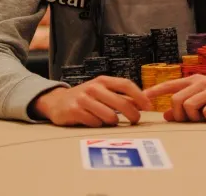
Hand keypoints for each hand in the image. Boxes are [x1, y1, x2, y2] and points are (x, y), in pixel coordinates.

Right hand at [31, 75, 152, 126]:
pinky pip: (95, 123)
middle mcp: (94, 87)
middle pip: (121, 102)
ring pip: (109, 116)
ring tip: (109, 120)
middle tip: (136, 120)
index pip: (126, 84)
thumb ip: (121, 96)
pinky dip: (98, 125)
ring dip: (113, 122)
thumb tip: (143, 101)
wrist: (57, 101)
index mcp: (103, 81)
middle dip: (132, 114)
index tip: (148, 106)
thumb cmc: (86, 97)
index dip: (139, 96)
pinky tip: (93, 121)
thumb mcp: (102, 91)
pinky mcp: (75, 111)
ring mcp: (83, 98)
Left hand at [144, 75, 205, 122]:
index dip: (154, 91)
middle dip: (180, 115)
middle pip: (176, 100)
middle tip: (193, 120)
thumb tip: (167, 116)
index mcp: (194, 81)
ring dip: (196, 118)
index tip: (142, 99)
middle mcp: (201, 81)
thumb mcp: (204, 101)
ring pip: (189, 106)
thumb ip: (186, 106)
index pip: (169, 85)